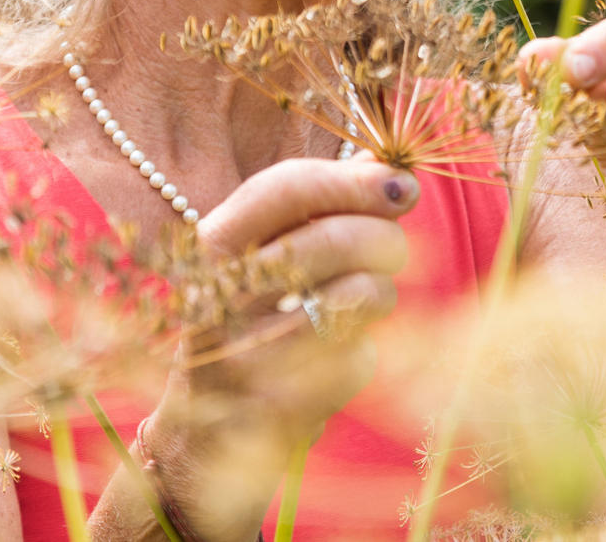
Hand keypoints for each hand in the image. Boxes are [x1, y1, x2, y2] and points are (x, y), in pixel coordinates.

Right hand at [144, 154, 417, 535]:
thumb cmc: (252, 317)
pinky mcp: (280, 408)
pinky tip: (334, 357)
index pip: (285, 188)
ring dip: (380, 294)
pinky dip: (363, 352)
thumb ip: (322, 204)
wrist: (204, 433)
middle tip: (393, 249)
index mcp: (211, 245)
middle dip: (386, 239)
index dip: (353, 180)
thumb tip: (393, 173)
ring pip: (361, 294)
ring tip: (360, 302)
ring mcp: (245, 358)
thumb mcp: (264, 252)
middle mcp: (217, 297)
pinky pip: (363, 356)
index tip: (401, 184)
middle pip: (335, 239)